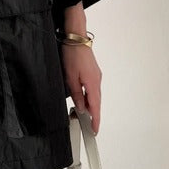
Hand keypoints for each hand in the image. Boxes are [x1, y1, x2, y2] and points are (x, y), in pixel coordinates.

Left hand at [61, 1, 101, 134]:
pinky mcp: (93, 71)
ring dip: (90, 105)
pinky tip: (84, 98)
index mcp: (92, 83)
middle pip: (96, 102)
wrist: (76, 37)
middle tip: (88, 126)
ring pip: (94, 95)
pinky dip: (89, 96)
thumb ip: (77, 94)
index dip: (95, 120)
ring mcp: (96, 75)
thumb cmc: (72, 54)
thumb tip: (82, 108)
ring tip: (84, 114)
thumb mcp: (70, 76)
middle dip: (93, 115)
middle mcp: (97, 80)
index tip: (95, 131)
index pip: (96, 107)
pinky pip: (92, 87)